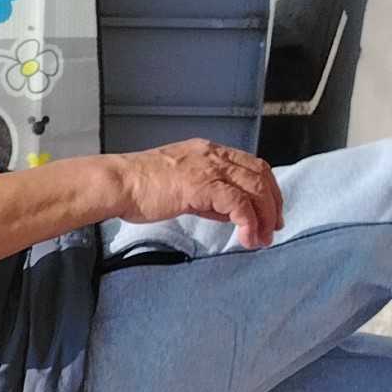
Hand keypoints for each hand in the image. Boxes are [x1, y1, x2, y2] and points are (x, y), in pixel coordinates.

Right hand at [104, 139, 282, 246]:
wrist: (119, 183)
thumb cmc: (140, 188)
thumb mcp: (181, 186)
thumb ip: (208, 196)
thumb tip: (229, 213)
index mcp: (210, 152)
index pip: (252, 165)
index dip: (268, 189)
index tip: (270, 212)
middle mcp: (214, 155)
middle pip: (261, 175)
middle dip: (272, 204)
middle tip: (272, 229)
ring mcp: (209, 169)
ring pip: (255, 188)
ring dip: (264, 216)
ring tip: (261, 239)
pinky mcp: (202, 186)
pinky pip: (238, 204)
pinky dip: (248, 222)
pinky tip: (246, 237)